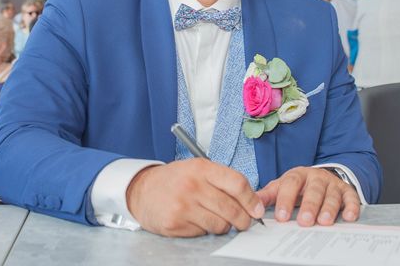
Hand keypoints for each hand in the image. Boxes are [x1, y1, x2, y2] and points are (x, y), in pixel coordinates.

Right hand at [126, 159, 264, 236]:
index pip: (237, 183)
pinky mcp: (175, 223)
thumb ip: (222, 181)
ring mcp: (182, 205)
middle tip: (243, 222)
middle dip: (243, 220)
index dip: (252, 200)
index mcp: (200, 168)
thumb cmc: (175, 180)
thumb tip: (252, 203)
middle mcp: (192, 185)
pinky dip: (204, 230)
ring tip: (213, 218)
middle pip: (232, 209)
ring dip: (223, 226)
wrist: (141, 190)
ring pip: (220, 225)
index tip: (257, 209)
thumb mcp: (196, 170)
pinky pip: (203, 232)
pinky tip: (195, 220)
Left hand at [256, 166, 359, 226]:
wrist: (320, 178)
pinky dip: (351, 207)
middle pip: (313, 190)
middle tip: (304, 221)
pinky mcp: (347, 191)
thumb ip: (268, 195)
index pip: (291, 184)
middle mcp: (316, 177)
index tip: (282, 216)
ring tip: (324, 222)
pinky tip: (349, 217)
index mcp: (298, 175)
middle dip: (309, 206)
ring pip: (331, 195)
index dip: (286, 199)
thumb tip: (251, 204)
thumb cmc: (298, 186)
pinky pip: (351, 198)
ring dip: (329, 208)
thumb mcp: (282, 187)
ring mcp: (332, 184)